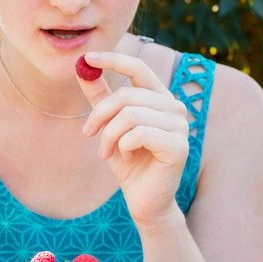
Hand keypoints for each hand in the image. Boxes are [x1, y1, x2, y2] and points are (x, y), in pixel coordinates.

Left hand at [77, 52, 189, 227]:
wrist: (144, 201)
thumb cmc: (128, 164)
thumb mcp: (109, 128)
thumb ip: (100, 99)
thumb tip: (82, 69)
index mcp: (159, 99)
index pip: (138, 68)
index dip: (113, 60)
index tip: (86, 58)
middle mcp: (174, 107)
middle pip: (127, 95)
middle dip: (100, 115)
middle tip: (87, 133)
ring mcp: (180, 126)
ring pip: (130, 115)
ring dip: (109, 136)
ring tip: (106, 152)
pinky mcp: (179, 146)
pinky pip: (139, 134)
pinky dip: (123, 147)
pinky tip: (126, 158)